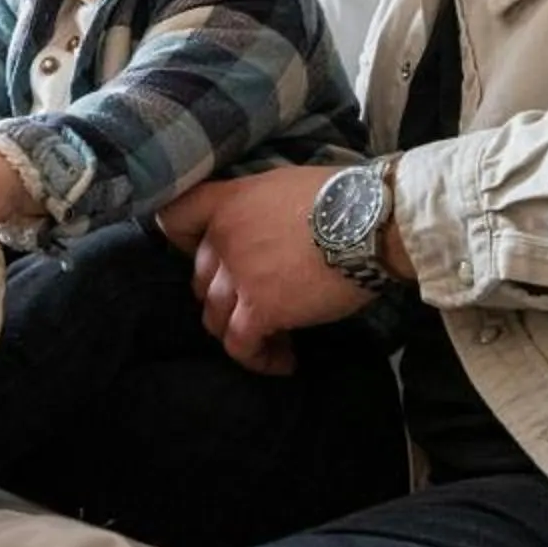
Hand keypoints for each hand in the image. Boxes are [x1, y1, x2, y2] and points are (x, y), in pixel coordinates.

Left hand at [168, 167, 373, 374]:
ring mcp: (238, 275)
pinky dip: (259, 358)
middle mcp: (223, 238)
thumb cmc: (344, 197)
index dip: (181, 243)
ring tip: (275, 340)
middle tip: (259, 307)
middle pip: (200, 278)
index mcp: (229, 202)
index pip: (175, 219)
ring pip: (215, 316)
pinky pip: (241, 345)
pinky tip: (284, 361)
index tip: (207, 259)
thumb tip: (268, 231)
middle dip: (225, 296)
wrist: (372, 221)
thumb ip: (260, 209)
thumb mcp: (286, 185)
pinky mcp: (260, 309)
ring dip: (240, 331)